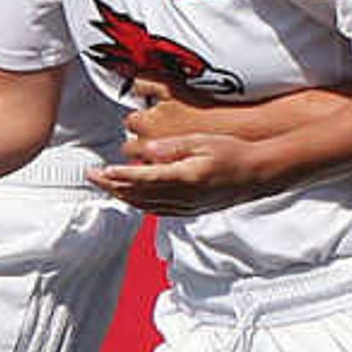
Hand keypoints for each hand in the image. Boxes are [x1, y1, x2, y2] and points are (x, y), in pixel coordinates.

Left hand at [88, 128, 284, 216]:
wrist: (259, 174)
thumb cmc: (234, 152)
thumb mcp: (202, 141)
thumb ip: (172, 147)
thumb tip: (146, 149)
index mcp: (186, 177)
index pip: (144, 178)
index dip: (120, 176)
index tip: (101, 170)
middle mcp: (184, 197)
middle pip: (139, 194)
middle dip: (112, 186)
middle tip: (92, 176)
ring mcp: (187, 206)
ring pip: (146, 205)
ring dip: (122, 197)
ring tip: (105, 185)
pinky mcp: (190, 210)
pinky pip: (158, 211)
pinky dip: (140, 205)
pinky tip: (131, 198)